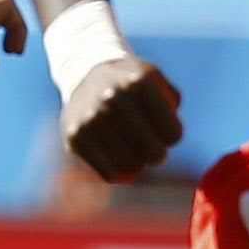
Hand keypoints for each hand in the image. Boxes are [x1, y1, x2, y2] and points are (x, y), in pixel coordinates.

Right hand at [62, 52, 182, 182]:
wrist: (84, 74)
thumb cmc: (129, 85)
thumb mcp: (156, 81)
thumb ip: (172, 104)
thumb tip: (169, 138)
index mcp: (140, 82)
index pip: (173, 134)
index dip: (171, 137)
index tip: (164, 132)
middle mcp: (114, 97)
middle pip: (154, 152)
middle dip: (156, 154)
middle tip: (150, 149)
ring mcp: (92, 117)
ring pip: (132, 165)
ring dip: (136, 164)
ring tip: (131, 151)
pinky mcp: (75, 135)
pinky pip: (108, 173)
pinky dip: (115, 173)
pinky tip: (114, 162)